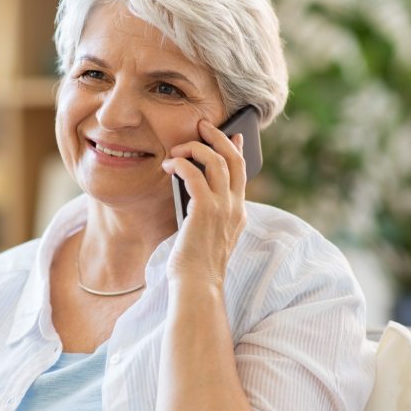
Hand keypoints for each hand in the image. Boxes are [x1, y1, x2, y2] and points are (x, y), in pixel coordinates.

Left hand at [162, 119, 246, 291]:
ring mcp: (223, 208)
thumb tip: (193, 186)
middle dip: (218, 137)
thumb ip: (208, 212)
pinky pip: (194, 174)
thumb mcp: (207, 234)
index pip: (242, 173)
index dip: (237, 150)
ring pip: (216, 161)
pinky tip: (169, 166)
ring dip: (195, 148)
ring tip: (177, 149)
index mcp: (238, 213)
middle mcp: (235, 207)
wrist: (197, 286)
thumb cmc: (195, 264)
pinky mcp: (205, 210)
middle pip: (233, 159)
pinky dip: (181, 164)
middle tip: (202, 125)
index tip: (234, 135)